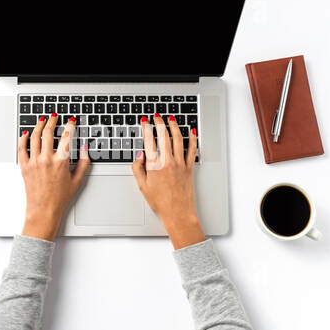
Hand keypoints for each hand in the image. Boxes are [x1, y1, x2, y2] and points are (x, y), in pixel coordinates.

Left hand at [17, 113, 90, 239]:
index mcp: (61, 162)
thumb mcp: (77, 180)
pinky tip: (26, 133)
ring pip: (35, 137)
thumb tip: (86, 148)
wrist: (43, 210)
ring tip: (42, 120)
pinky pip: (22, 148)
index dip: (70, 126)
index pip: (67, 137)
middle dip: (52, 121)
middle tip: (54, 117)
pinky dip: (23, 138)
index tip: (72, 121)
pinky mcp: (24, 166)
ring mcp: (34, 162)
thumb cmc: (60, 198)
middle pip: (49, 133)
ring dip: (39, 126)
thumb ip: (84, 162)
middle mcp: (46, 160)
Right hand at [131, 113, 204, 249]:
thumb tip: (139, 154)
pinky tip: (191, 131)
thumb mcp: (142, 186)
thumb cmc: (160, 203)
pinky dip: (192, 139)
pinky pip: (192, 150)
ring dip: (174, 126)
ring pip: (178, 139)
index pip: (149, 141)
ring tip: (171, 119)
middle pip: (163, 136)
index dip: (146, 128)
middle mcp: (168, 162)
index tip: (144, 121)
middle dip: (159, 123)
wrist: (177, 213)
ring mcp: (180, 164)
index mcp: (154, 166)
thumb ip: (137, 168)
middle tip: (156, 116)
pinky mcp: (189, 168)